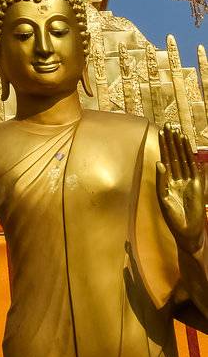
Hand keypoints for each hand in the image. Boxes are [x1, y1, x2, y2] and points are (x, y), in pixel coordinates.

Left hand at [156, 124, 206, 255]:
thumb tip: (159, 162)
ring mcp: (187, 180)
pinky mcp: (197, 185)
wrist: (187, 231)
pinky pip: (194, 167)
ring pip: (184, 159)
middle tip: (169, 125)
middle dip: (172, 141)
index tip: (161, 132)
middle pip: (174, 155)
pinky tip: (189, 147)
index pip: (164, 158)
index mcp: (166, 180)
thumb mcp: (163, 198)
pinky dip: (191, 157)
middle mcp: (177, 178)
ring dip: (181, 146)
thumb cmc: (173, 218)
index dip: (163, 146)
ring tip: (179, 132)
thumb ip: (161, 180)